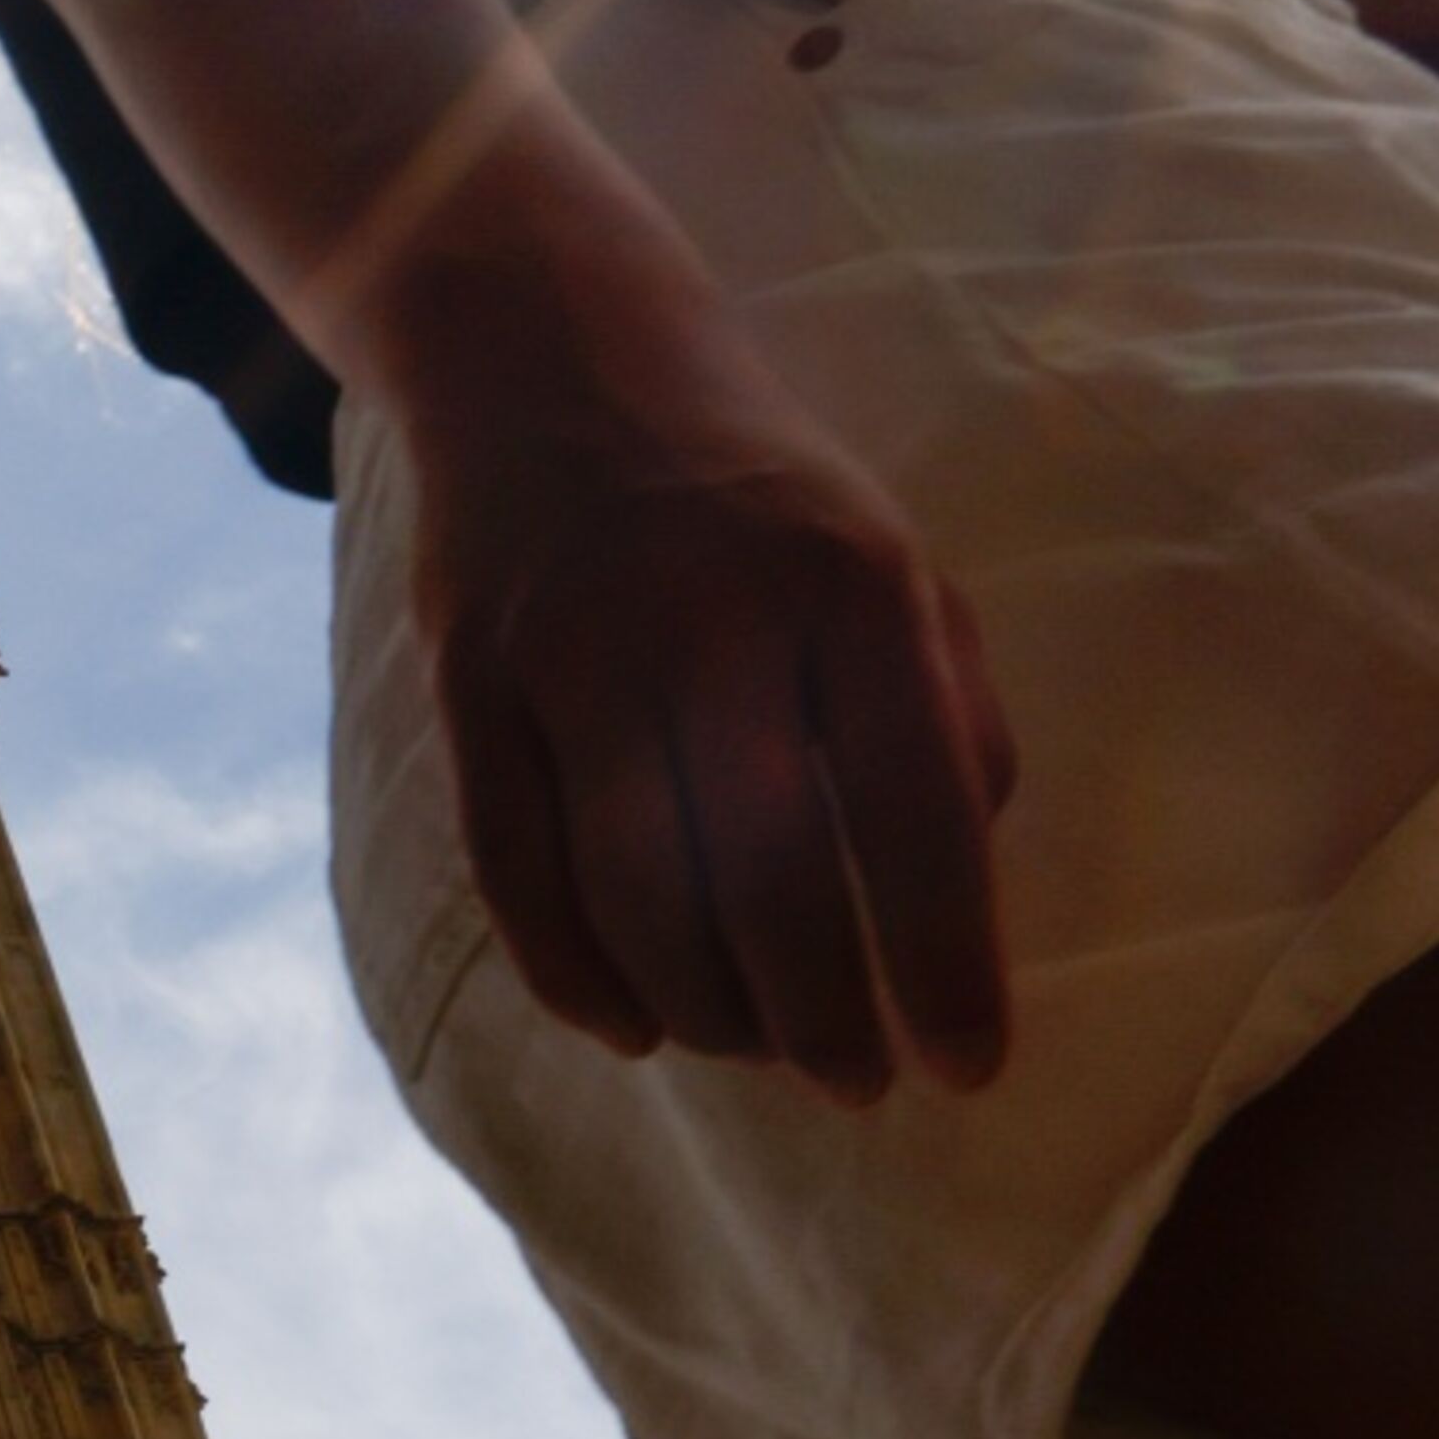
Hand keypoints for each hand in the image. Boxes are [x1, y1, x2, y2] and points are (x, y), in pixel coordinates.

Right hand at [393, 301, 1018, 1098]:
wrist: (549, 352)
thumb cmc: (755, 489)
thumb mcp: (892, 561)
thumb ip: (945, 716)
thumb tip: (959, 889)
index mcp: (852, 588)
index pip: (911, 819)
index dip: (941, 967)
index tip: (966, 1071)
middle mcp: (713, 619)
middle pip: (767, 882)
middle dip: (821, 1017)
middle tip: (853, 1085)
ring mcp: (575, 650)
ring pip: (638, 894)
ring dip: (705, 1007)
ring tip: (752, 1045)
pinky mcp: (472, 680)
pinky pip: (517, 869)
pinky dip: (574, 974)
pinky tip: (630, 1024)